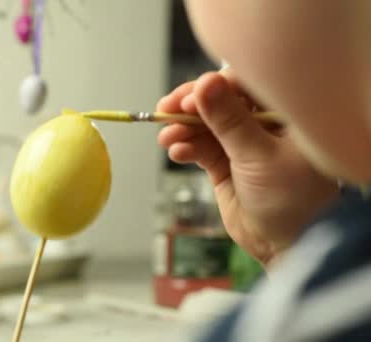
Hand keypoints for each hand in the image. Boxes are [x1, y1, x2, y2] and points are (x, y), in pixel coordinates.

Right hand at [157, 71, 337, 268]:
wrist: (286, 246)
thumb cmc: (292, 200)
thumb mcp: (259, 155)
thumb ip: (229, 120)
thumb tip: (203, 83)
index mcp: (285, 113)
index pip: (245, 85)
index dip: (214, 88)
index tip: (190, 100)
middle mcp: (263, 123)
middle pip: (220, 102)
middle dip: (191, 107)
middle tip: (166, 111)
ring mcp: (242, 144)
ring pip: (205, 126)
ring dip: (183, 129)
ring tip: (167, 139)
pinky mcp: (225, 163)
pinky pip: (201, 148)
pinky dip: (187, 148)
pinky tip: (177, 153)